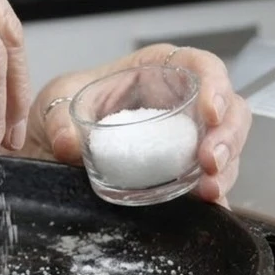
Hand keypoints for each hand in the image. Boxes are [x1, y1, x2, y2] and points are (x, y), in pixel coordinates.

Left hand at [22, 44, 251, 205]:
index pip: (199, 65)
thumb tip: (69, 143)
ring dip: (226, 169)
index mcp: (154, 71)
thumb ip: (59, 120)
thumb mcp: (53, 103)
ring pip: (226, 147)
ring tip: (209, 190)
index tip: (210, 112)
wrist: (46, 145)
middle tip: (209, 161)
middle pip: (228, 109)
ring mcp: (182, 139)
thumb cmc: (62, 109)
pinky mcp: (179, 171)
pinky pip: (208, 180)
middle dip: (227, 135)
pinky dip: (214, 194)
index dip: (216, 83)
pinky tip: (210, 208)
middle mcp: (177, 103)